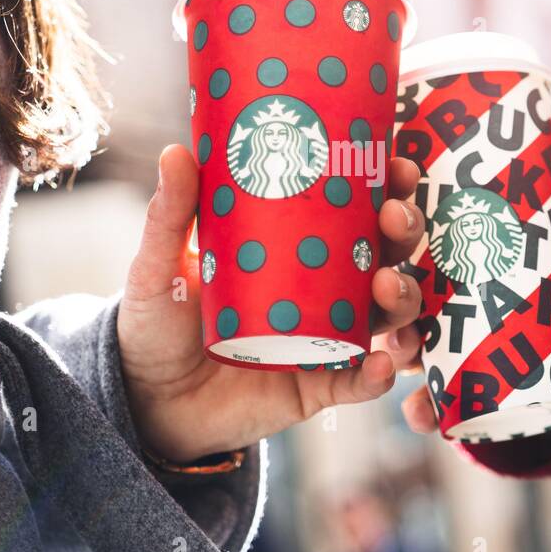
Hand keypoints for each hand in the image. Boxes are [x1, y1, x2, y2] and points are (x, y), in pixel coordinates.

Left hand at [117, 145, 425, 461]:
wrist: (146, 399)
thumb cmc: (157, 322)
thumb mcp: (161, 263)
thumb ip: (171, 214)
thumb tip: (176, 152)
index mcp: (298, 246)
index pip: (355, 208)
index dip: (388, 185)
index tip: (399, 164)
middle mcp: (323, 289)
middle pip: (384, 254)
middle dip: (404, 232)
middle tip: (394, 218)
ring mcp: (326, 338)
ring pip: (385, 314)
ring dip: (402, 296)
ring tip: (387, 285)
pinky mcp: (317, 387)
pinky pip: (359, 381)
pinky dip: (376, 374)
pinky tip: (380, 363)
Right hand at [398, 233, 550, 433]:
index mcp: (448, 276)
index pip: (414, 253)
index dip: (398, 236)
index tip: (400, 221)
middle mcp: (429, 315)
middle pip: (397, 301)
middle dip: (391, 295)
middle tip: (394, 286)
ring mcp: (432, 358)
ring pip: (400, 352)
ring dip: (397, 349)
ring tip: (410, 348)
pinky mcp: (444, 398)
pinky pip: (422, 407)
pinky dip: (420, 412)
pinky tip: (423, 413)